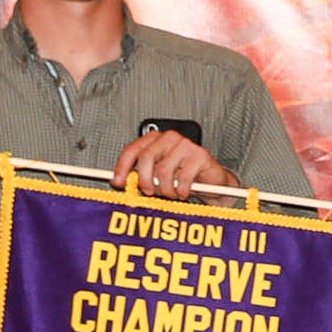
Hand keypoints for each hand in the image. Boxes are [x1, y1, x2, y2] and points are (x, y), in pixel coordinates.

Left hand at [111, 129, 230, 200]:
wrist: (212, 180)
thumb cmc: (182, 176)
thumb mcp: (157, 174)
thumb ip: (140, 174)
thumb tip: (121, 181)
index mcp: (155, 139)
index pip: (133, 149)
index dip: (123, 167)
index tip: (119, 182)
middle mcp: (169, 138)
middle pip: (146, 157)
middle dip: (144, 180)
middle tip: (149, 191)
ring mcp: (186, 145)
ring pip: (163, 171)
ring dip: (165, 189)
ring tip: (171, 193)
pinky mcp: (200, 155)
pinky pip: (182, 178)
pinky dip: (181, 190)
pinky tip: (184, 192)